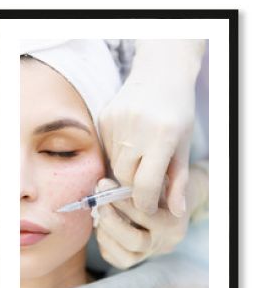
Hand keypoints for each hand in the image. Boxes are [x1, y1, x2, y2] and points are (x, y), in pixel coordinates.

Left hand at [95, 167, 207, 268]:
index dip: (122, 201)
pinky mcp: (134, 259)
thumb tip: (108, 185)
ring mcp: (149, 253)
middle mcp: (163, 242)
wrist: (168, 205)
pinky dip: (104, 242)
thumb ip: (144, 182)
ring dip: (106, 233)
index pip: (145, 216)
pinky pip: (114, 258)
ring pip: (125, 257)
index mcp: (174, 223)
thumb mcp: (158, 178)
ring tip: (100, 213)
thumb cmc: (159, 185)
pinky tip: (103, 224)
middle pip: (135, 241)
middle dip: (112, 222)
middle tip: (99, 203)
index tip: (105, 185)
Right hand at [99, 39, 204, 216]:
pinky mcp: (103, 117)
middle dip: (134, 185)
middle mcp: (137, 127)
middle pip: (125, 177)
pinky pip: (105, 149)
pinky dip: (117, 153)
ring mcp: (116, 121)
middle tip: (145, 180)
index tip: (148, 206)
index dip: (146, 202)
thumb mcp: (184, 146)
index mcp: (163, 136)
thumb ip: (178, 181)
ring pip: (114, 165)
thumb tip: (175, 213)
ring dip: (126, 168)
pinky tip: (130, 140)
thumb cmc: (177, 113)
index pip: (146, 184)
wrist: (160, 74)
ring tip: (140, 153)